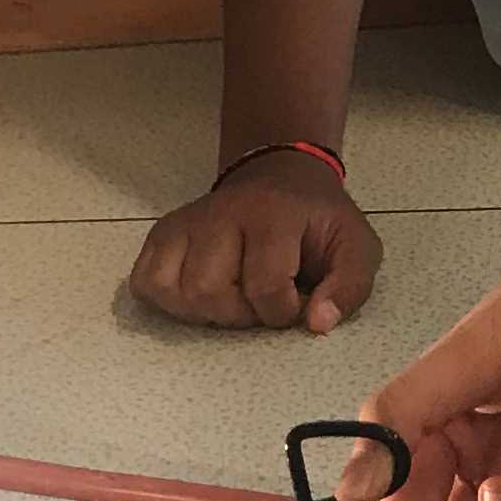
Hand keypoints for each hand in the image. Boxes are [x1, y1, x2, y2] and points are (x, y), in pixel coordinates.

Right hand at [129, 157, 380, 333]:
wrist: (283, 177)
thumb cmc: (318, 222)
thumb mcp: (356, 248)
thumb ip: (349, 288)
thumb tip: (317, 324)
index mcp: (273, 215)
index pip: (265, 286)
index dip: (282, 311)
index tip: (294, 302)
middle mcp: (221, 213)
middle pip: (207, 291)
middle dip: (238, 315)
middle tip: (259, 303)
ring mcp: (187, 222)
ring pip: (171, 290)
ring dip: (203, 311)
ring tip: (230, 299)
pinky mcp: (163, 233)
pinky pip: (145, 281)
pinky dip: (168, 300)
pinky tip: (199, 296)